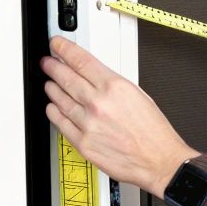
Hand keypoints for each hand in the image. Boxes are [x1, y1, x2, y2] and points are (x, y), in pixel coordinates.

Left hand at [41, 36, 195, 196]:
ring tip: (50, 83)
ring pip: (59, 99)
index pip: (81, 60)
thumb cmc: (153, 131)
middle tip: (47, 63)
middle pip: (65, 78)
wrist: (159, 160)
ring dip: (52, 88)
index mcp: (114, 87)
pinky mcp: (83, 143)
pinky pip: (60, 123)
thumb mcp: (137, 94)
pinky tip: (53, 107)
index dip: (64, 49)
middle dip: (53, 67)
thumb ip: (111, 83)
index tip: (56, 45)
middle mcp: (98, 104)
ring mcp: (88, 124)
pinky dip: (54, 112)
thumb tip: (93, 75)